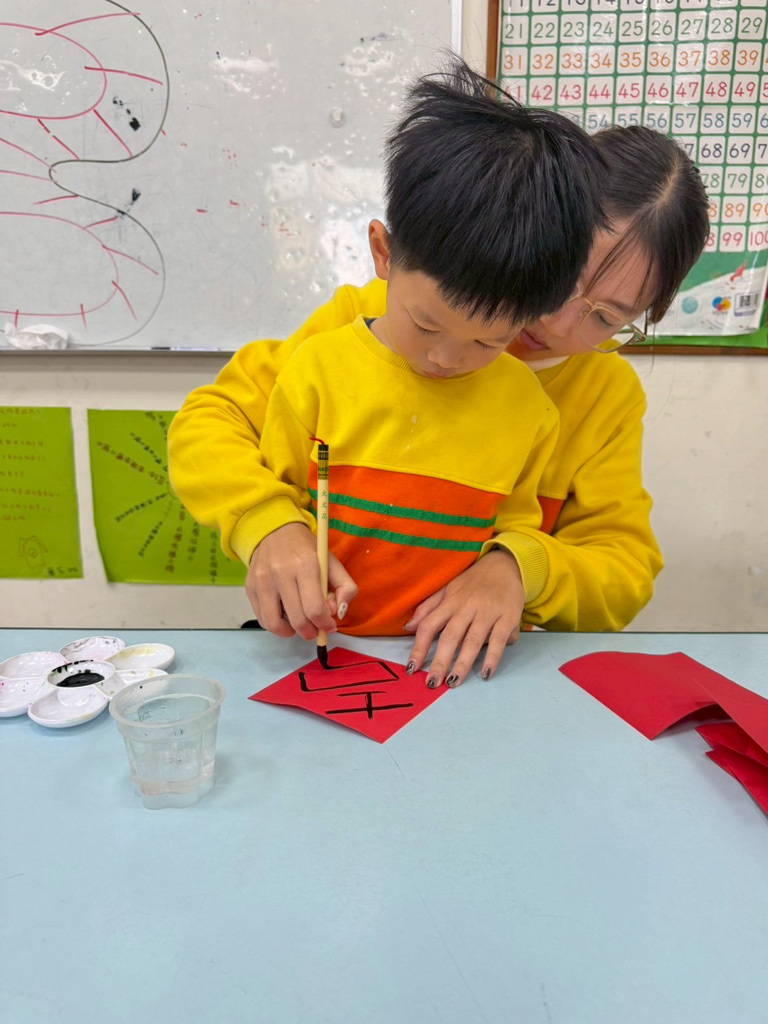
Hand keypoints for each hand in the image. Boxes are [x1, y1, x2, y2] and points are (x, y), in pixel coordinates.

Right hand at [246, 523, 357, 639]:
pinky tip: (285, 616)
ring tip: (299, 626)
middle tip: (315, 629)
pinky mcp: (250, 587)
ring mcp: (262, 581)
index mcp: (305, 565)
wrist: (274, 530)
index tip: (329, 626)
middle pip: (297, 620)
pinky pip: (262, 618)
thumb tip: (338, 613)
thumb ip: (345, 587)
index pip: (314, 609)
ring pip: (274, 624)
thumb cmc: (306, 549)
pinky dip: (275, 625)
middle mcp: (281, 573)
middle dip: (310, 632)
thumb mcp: (332, 562)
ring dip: (291, 632)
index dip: (324, 625)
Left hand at [404, 549, 522, 686]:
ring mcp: (488, 612)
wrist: (505, 565)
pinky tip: (485, 673)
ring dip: (463, 663)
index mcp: (450, 601)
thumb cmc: (473, 581)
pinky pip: (499, 640)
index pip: (429, 625)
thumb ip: (428, 607)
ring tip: (453, 681)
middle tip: (432, 682)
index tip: (412, 668)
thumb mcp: (448, 588)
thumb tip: (408, 627)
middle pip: (450, 636)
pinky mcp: (508, 617)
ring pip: (473, 640)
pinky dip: (492, 657)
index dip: (419, 647)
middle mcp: (467, 607)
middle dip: (440, 660)